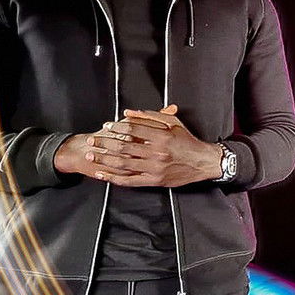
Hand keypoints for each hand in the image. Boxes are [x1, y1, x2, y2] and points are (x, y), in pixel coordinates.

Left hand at [80, 104, 222, 187]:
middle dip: (104, 143)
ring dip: (104, 159)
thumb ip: (152, 116)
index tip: (106, 126)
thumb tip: (129, 112)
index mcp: (162, 137)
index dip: (116, 127)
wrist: (203, 162)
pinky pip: (129, 181)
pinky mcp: (154, 181)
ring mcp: (154, 168)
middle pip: (124, 147)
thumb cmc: (188, 142)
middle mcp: (157, 153)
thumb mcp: (173, 123)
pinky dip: (113, 178)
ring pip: (123, 164)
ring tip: (91, 155)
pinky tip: (102, 174)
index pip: (132, 130)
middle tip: (92, 140)